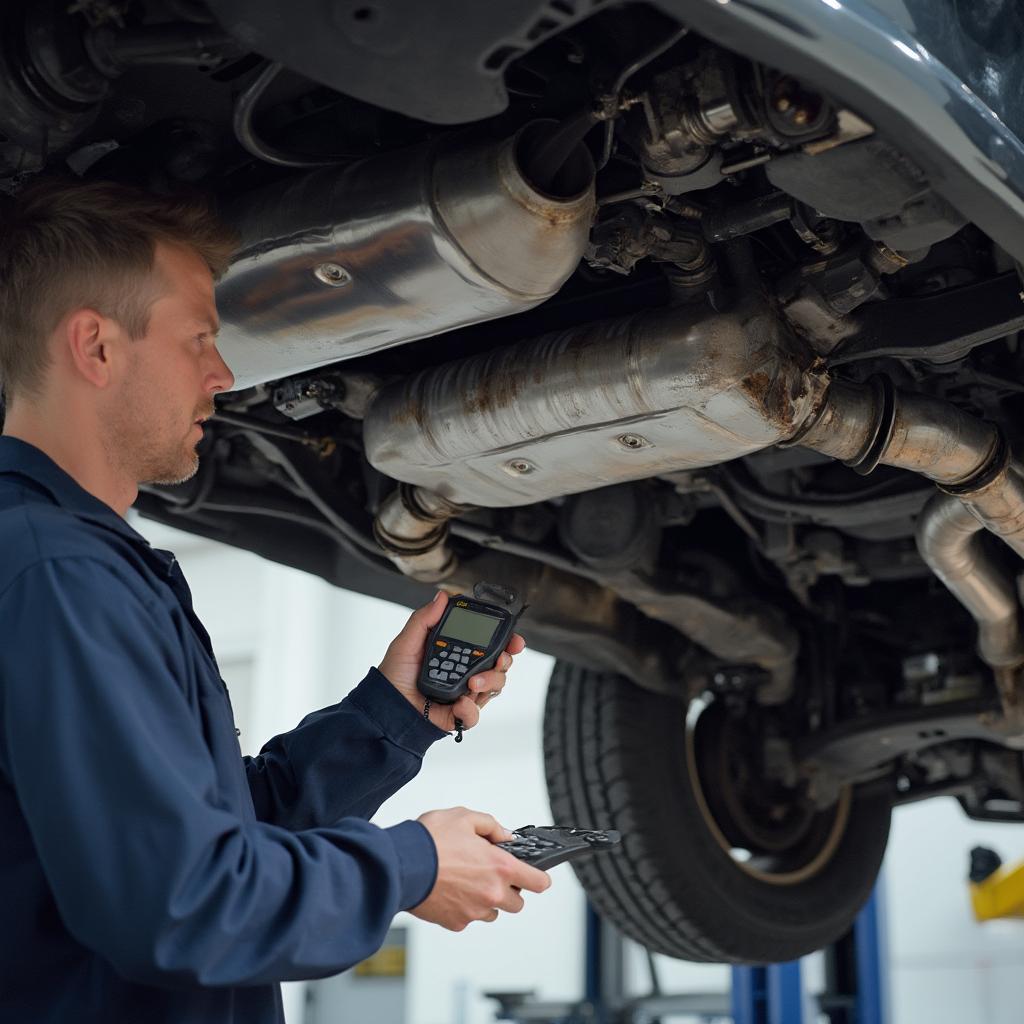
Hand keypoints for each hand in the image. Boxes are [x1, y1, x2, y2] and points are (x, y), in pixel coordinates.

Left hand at [378, 591, 525, 732]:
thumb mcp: (408, 641)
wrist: (385, 704)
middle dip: (504, 662)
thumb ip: (425, 618)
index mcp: (459, 652)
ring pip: (494, 687)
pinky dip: (470, 710)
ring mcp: (465, 694)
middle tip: (498, 660)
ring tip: (471, 683)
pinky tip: (461, 703)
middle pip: (500, 666)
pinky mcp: (458, 715)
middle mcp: (467, 672)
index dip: (508, 642)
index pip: (491, 645)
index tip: (515, 640)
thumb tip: (442, 596)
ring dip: (489, 682)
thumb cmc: (395, 673)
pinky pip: (474, 715)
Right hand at [410, 807, 550, 929]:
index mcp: (500, 867)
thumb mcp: (464, 817)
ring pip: (492, 912)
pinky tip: (450, 889)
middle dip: (509, 889)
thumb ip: (491, 826)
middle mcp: (491, 893)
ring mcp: (474, 911)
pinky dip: (464, 907)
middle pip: (517, 903)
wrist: (400, 865)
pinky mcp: (455, 923)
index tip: (536, 876)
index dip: (539, 878)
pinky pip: (468, 918)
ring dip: (487, 900)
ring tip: (466, 880)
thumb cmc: (429, 841)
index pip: (538, 882)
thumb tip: (503, 835)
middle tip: (492, 873)